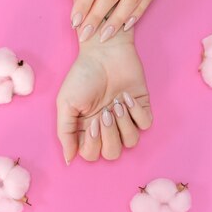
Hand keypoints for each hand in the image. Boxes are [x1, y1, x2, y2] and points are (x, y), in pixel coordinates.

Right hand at [56, 28, 152, 162]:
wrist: (103, 51)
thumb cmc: (82, 75)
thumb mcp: (65, 104)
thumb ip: (65, 133)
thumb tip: (69, 160)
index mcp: (87, 129)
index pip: (91, 154)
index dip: (92, 145)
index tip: (91, 123)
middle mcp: (107, 127)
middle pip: (112, 153)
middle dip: (109, 136)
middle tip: (104, 113)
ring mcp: (125, 118)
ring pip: (131, 142)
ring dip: (123, 124)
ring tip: (116, 103)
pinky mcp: (141, 108)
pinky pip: (146, 125)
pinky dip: (137, 113)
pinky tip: (126, 96)